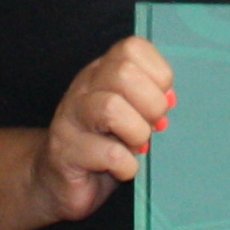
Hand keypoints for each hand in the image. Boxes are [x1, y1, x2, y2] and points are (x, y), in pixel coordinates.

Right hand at [29, 37, 173, 225]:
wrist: (59, 181)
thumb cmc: (104, 146)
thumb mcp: (131, 116)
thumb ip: (151, 101)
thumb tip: (170, 99)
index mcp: (103, 72)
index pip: (132, 48)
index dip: (158, 75)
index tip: (161, 101)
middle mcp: (84, 87)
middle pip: (124, 72)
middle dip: (151, 104)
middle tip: (152, 127)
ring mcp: (70, 117)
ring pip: (111, 107)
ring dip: (137, 133)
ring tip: (136, 148)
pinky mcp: (64, 151)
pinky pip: (109, 153)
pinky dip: (126, 165)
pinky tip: (122, 170)